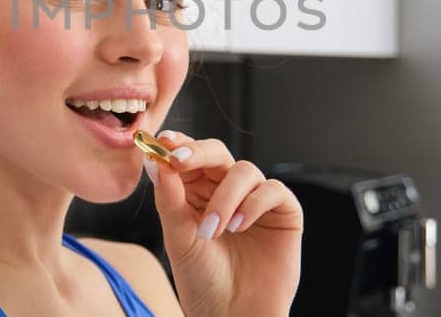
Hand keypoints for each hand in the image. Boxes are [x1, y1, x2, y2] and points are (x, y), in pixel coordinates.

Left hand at [144, 130, 302, 315]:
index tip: (162, 142)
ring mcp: (255, 200)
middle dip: (197, 153)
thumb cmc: (203, 282)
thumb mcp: (179, 239)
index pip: (188, 158)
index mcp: (196, 193)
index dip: (177, 145)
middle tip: (178, 160)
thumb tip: (156, 161)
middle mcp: (226, 191)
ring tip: (213, 230)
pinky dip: (254, 203)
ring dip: (224, 196)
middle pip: (216, 154)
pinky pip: (272, 190)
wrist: (232, 316)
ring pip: (243, 171)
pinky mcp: (284, 212)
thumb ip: (169, 200)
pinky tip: (239, 226)